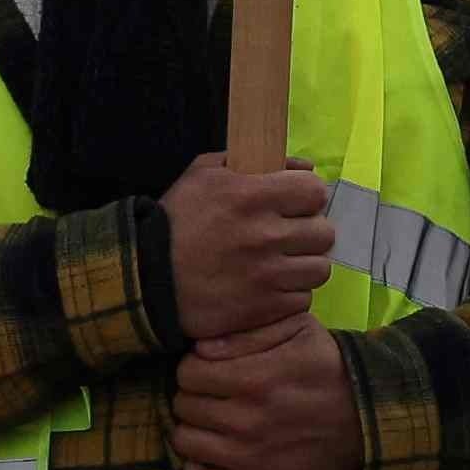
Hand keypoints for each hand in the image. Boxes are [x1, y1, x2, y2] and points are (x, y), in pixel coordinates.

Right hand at [165, 152, 330, 346]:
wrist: (145, 278)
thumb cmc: (175, 220)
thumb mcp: (203, 173)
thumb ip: (253, 161)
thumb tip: (303, 166)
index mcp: (251, 196)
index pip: (315, 191)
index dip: (308, 196)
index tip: (296, 203)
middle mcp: (265, 235)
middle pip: (324, 232)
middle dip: (310, 231)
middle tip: (290, 235)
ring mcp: (267, 276)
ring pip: (319, 269)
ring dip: (304, 264)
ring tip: (284, 263)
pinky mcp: (265, 308)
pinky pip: (303, 299)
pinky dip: (291, 293)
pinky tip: (271, 286)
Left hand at [168, 314, 360, 469]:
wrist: (366, 420)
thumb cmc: (329, 369)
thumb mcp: (298, 331)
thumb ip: (248, 333)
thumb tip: (199, 348)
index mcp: (253, 379)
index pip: (188, 373)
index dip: (194, 369)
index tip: (208, 372)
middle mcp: (244, 420)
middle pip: (183, 406)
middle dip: (193, 396)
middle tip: (212, 397)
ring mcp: (247, 458)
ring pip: (185, 442)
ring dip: (193, 430)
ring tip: (210, 424)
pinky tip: (211, 457)